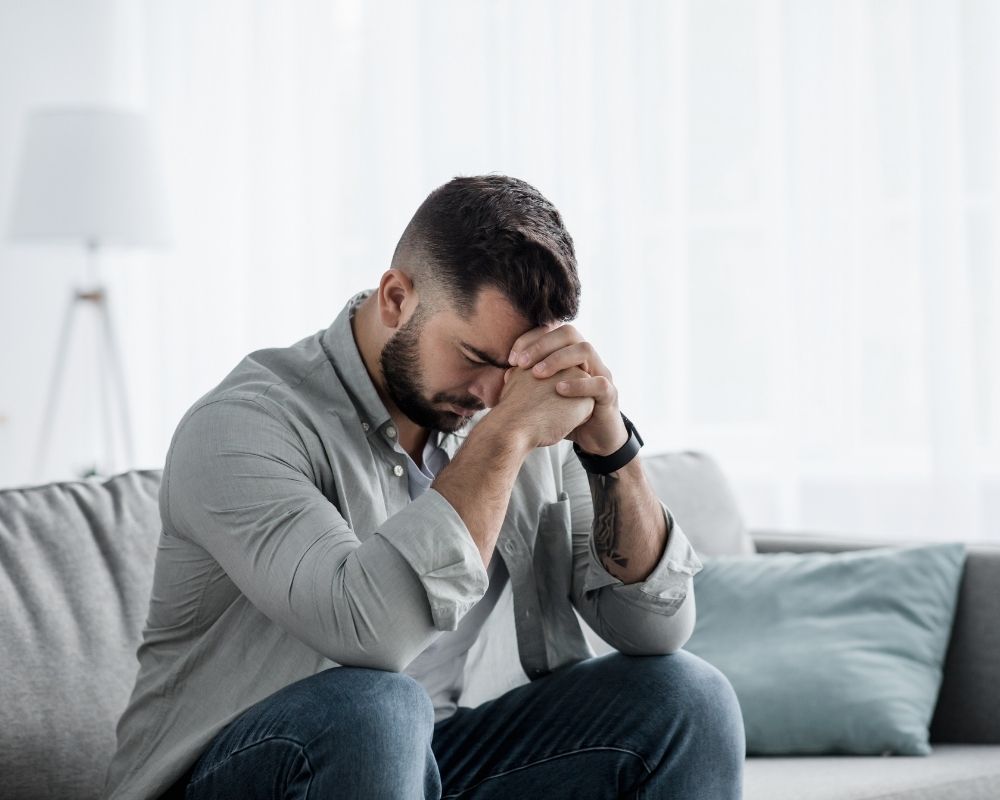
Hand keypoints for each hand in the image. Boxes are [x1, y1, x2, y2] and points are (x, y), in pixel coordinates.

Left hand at [507, 324, 627, 455]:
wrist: (593, 437)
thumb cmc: (566, 413)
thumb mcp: (545, 396)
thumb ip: (529, 383)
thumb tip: (506, 373)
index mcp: (570, 354)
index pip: (552, 331)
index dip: (530, 339)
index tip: (512, 358)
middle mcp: (587, 359)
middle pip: (569, 333)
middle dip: (543, 345)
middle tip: (522, 362)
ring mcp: (601, 374)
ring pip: (585, 350)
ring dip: (558, 359)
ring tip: (537, 373)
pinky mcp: (610, 395)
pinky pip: (598, 383)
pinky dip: (578, 384)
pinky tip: (559, 389)